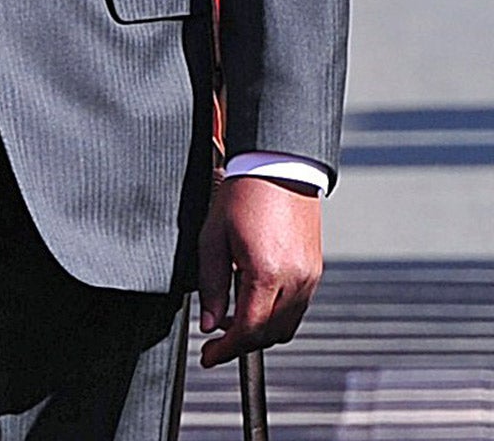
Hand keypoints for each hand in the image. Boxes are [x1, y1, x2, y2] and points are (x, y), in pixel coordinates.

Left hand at [196, 172, 322, 366]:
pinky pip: (298, 308)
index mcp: (267, 273)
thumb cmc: (242, 196)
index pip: (249, 330)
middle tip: (215, 334)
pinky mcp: (316, 270)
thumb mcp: (213, 239)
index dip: (226, 349)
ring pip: (287, 325)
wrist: (277, 167)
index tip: (210, 356)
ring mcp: (310, 277)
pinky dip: (276, 314)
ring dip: (260, 329)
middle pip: (270, 334)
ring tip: (231, 314)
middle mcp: (295, 280)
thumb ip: (211, 286)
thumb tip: (209, 323)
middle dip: (241, 342)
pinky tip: (253, 298)